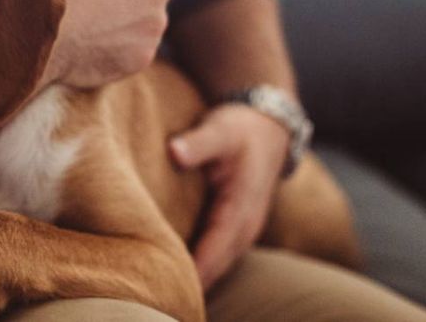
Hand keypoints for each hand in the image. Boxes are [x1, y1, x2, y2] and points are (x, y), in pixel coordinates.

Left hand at [169, 104, 290, 287]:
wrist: (267, 127)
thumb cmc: (239, 129)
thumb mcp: (219, 130)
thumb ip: (197, 143)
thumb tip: (175, 151)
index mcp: (239, 208)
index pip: (214, 249)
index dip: (194, 271)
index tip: (169, 287)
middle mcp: (245, 226)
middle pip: (216, 267)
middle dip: (192, 285)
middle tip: (158, 298)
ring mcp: (243, 230)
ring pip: (218, 266)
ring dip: (197, 281)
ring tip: (163, 295)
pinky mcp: (235, 228)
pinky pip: (217, 256)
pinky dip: (201, 268)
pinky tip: (177, 275)